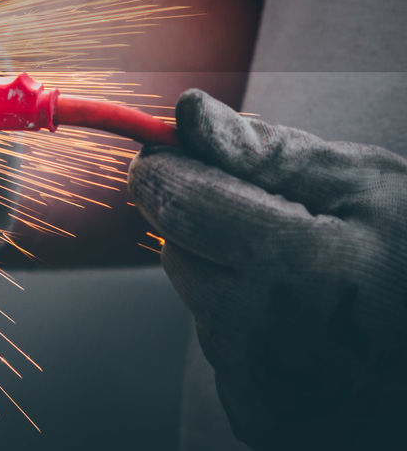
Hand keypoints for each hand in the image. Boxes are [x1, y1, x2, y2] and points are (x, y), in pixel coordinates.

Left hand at [128, 90, 406, 448]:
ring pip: (198, 301)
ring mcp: (265, 387)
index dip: (167, 167)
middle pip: (178, 251)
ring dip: (229, 278)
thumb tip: (189, 113)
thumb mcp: (361, 182)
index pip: (177, 202)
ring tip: (306, 280)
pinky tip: (305, 324)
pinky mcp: (261, 416)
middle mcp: (271, 338)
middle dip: (206, 224)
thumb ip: (267, 151)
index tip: (177, 152)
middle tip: (277, 224)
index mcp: (297, 266)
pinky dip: (247, 328)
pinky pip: (221, 349)